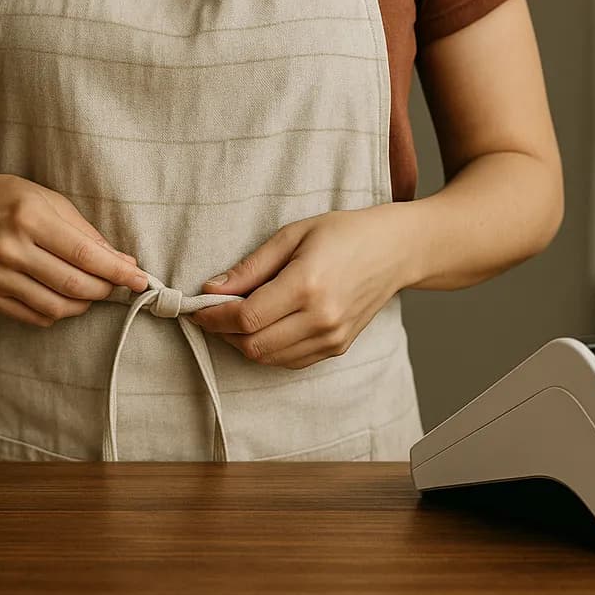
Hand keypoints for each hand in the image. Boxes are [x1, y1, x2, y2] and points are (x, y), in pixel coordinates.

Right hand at [0, 170, 148, 327]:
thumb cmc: (2, 198)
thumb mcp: (44, 198)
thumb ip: (83, 230)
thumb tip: (121, 261)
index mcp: (28, 217)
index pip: (84, 254)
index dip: (117, 271)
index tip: (140, 279)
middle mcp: (9, 249)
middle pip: (74, 285)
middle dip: (106, 289)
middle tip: (118, 284)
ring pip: (57, 307)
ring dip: (84, 303)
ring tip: (92, 290)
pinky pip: (35, 316)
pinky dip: (59, 312)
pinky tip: (65, 297)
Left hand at [189, 205, 420, 367]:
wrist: (396, 251)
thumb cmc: (344, 234)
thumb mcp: (292, 236)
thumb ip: (250, 267)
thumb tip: (212, 289)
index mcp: (307, 286)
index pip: (246, 317)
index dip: (214, 317)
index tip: (197, 308)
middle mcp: (321, 318)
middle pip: (253, 344)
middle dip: (223, 333)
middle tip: (210, 314)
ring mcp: (332, 337)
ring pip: (269, 358)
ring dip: (242, 343)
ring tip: (233, 319)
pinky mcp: (337, 347)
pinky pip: (289, 360)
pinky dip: (267, 349)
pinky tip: (260, 327)